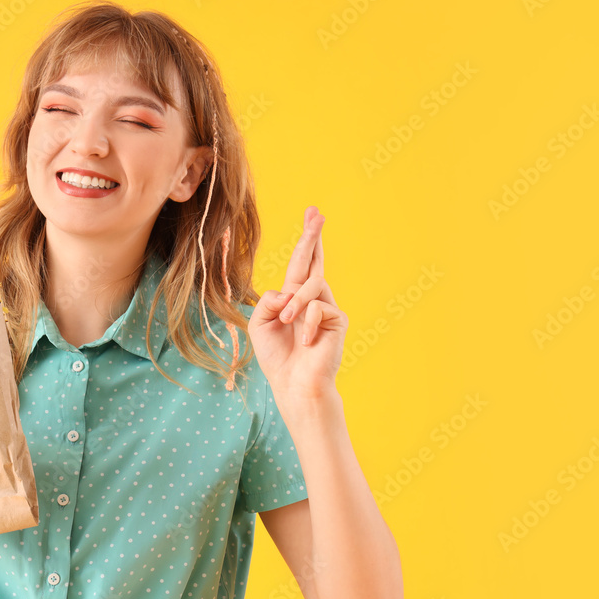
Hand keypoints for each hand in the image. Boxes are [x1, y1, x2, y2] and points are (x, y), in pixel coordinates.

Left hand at [249, 206, 347, 399]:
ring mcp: (327, 308)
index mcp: (293, 297)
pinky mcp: (338, 320)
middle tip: (316, 213)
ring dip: (294, 304)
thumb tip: (289, 291)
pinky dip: (306, 324)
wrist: (294, 384)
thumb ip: (269, 300)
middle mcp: (312, 298)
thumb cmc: (277, 356)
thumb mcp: (260, 324)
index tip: (312, 213)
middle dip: (313, 236)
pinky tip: (306, 341)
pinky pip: (318, 308)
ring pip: (311, 285)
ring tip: (286, 322)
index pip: (301, 262)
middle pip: (314, 260)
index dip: (306, 240)